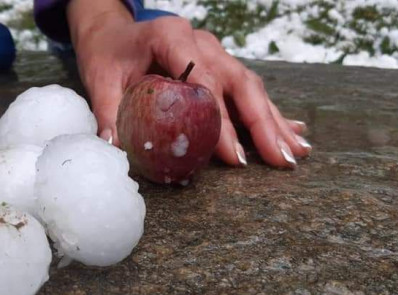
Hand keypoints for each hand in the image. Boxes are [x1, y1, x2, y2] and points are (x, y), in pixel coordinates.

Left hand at [67, 0, 310, 167]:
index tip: (232, 155)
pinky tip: (293, 132)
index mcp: (172, 36)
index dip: (220, 119)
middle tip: (280, 160)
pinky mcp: (220, 64)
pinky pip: (249, 90)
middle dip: (263, 124)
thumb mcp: (101, 80)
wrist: (112, 31)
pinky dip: (270, 113)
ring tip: (296, 152)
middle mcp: (202, 42)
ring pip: (252, 87)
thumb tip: (116, 150)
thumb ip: (109, 113)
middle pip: (240, 82)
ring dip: (275, 121)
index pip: (204, 79)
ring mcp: (215, 52)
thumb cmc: (108, 53)